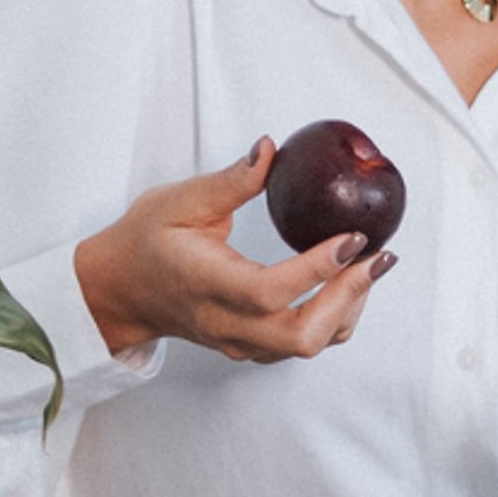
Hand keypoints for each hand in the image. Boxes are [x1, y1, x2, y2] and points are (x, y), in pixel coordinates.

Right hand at [74, 137, 395, 361]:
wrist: (120, 292)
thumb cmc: (145, 242)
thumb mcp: (178, 202)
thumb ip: (229, 180)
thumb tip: (269, 149)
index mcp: (205, 284)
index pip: (269, 291)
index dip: (317, 269)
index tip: (352, 237)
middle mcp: (225, 322)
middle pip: (300, 336)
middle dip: (348, 298)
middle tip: (377, 257)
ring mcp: (239, 342)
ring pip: (308, 346)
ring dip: (348, 309)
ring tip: (368, 265)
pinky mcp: (251, 347)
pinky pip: (301, 344)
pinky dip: (334, 318)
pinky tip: (346, 282)